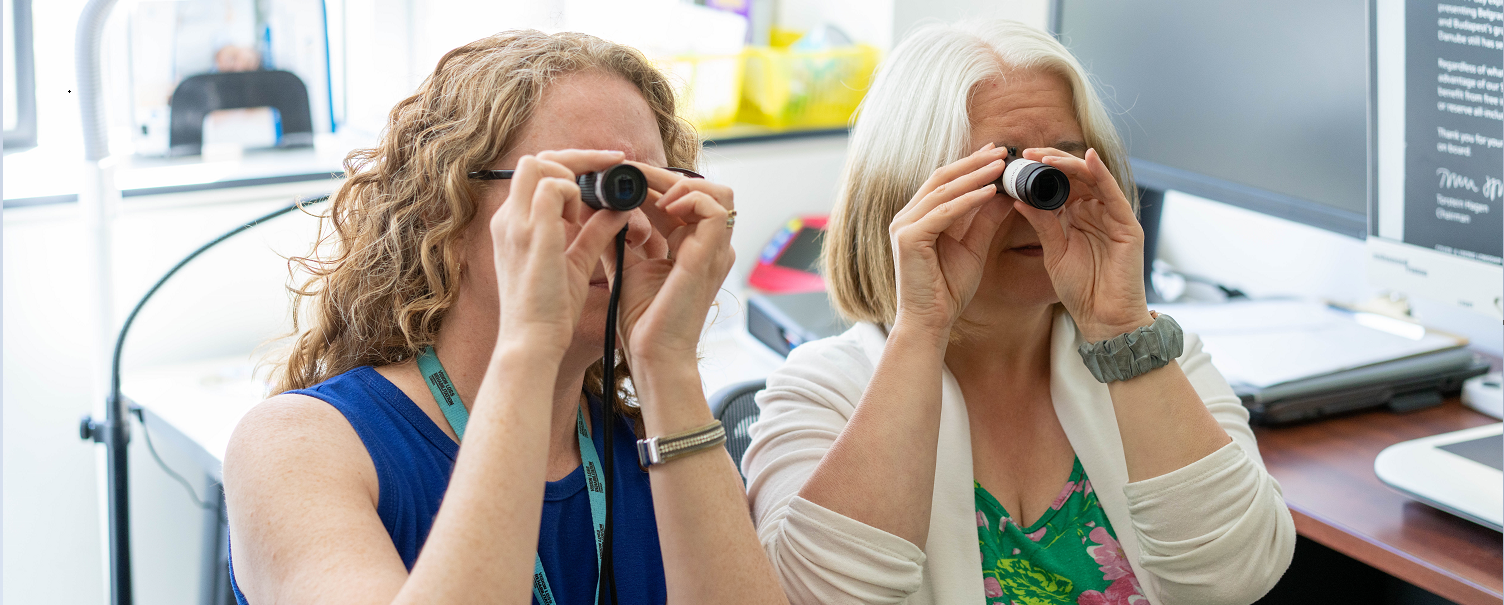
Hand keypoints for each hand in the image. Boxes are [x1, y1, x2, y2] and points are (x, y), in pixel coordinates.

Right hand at [490, 150, 631, 355]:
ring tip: (584, 211)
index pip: (535, 172)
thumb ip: (594, 234)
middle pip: (534, 159)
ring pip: (539, 164)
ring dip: (572, 176)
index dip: (571, 165)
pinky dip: (575, 194)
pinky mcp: (531, 234)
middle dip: (575, 159)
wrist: (532, 343)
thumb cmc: (550, 311)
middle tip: (610, 168)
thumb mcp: (575, 263)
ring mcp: (515, 224)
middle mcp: (507, 219)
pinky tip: (580, 220)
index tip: (605, 169)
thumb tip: (619, 210)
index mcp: (513, 224)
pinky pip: (553, 187)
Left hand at [607, 163, 735, 366]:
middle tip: (630, 174)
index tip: (622, 176)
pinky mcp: (712, 255)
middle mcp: (709, 246)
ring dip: (681, 184)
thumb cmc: (643, 321)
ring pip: (718, 192)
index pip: (681, 199)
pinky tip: (662, 206)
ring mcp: (715, 250)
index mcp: (691, 246)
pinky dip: (689, 198)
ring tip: (648, 191)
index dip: (654, 182)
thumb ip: (617, 235)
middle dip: (664, 177)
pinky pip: (715, 209)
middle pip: (702, 189)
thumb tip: (597, 205)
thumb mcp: (625, 265)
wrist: (652, 353)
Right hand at [889, 143, 1012, 338]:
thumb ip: (985, 221)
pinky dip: (968, 200)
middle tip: (1002, 150)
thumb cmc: (948, 290)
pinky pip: (944, 213)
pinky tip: (991, 192)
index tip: (996, 153)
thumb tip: (1006, 195)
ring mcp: (903, 226)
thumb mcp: (974, 248)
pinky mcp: (908, 238)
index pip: (944, 182)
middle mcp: (906, 217)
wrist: (930, 322)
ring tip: (1002, 165)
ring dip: (974, 176)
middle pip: (942, 179)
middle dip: (973, 163)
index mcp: (917, 217)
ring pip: (943, 192)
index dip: (969, 165)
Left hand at [1013, 148, 1151, 341]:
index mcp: (1076, 217)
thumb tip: (1019, 198)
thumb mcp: (1054, 251)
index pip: (1060, 184)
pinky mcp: (1127, 225)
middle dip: (1052, 162)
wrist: (1102, 318)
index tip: (1019, 162)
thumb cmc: (1079, 289)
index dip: (1041, 171)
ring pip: (1092, 179)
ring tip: (1046, 157)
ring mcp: (1112, 216)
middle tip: (1028, 153)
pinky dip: (1102, 174)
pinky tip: (1088, 159)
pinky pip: (1113, 193)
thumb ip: (1042, 223)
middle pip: (1075, 176)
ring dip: (1069, 165)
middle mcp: (1095, 212)